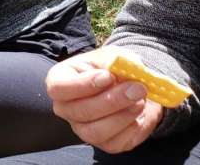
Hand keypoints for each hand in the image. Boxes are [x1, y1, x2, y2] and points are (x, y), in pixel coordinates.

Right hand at [46, 46, 166, 152]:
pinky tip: (139, 114)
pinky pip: (115, 142)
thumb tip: (121, 71)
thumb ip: (116, 61)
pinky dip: (131, 128)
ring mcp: (82, 128)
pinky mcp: (104, 143)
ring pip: (95, 132)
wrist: (132, 86)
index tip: (108, 76)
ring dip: (122, 116)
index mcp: (60, 81)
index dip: (83, 85)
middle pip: (80, 112)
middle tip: (137, 88)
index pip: (59, 88)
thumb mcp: (113, 56)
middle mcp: (65, 108)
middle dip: (111, 101)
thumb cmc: (115, 68)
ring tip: (140, 101)